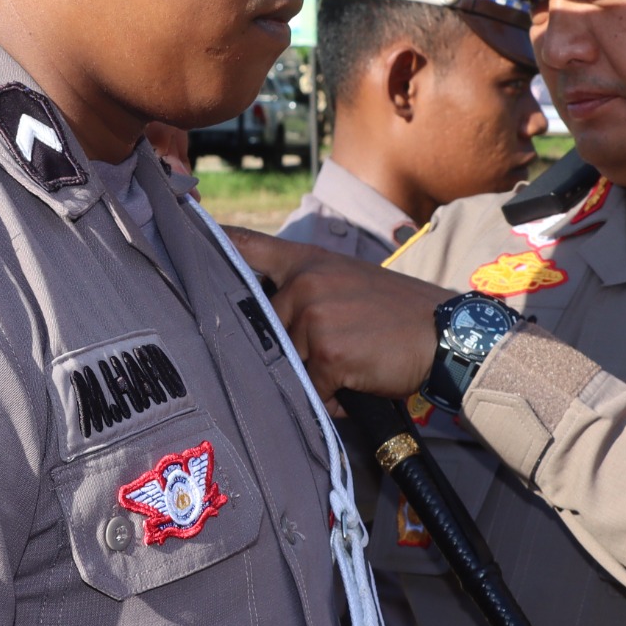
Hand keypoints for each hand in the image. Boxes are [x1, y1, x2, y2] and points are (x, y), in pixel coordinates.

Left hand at [227, 228, 454, 403]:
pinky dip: (333, 397)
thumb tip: (265, 316)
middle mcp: (304, 283)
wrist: (446, 332)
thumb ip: (304, 286)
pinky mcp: (327, 353)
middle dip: (291, 350)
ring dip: (315, 376)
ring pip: (288, 362)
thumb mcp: (347, 280)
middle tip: (335, 349)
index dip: (209, 242)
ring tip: (353, 364)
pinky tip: (359, 382)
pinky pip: (313, 389)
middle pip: (264, 329)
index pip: (246, 245)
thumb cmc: (398, 313)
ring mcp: (314, 316)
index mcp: (306, 260)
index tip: (179, 228)